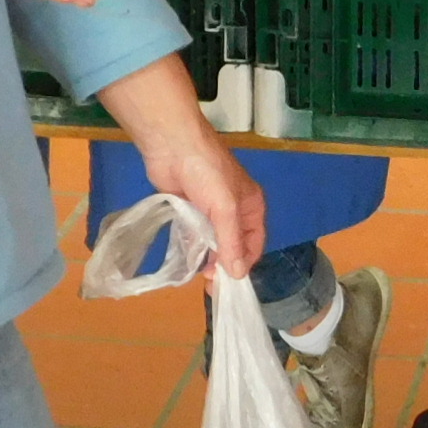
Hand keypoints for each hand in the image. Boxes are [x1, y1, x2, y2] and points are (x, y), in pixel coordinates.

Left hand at [136, 127, 265, 275]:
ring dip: (208, 257)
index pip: (254, 243)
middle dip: (225, 264)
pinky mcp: (189, 208)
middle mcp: (234, 210)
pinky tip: (187, 258)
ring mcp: (210, 210)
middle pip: (234, 244)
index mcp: (251, 206)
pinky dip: (193, 246)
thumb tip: (238, 275)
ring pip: (214, 241)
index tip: (227, 282)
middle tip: (209, 282)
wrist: (173, 145)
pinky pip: (195, 233)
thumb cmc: (207, 173)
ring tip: (198, 273)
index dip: (243, 264)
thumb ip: (232, 242)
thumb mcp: (226, 209)